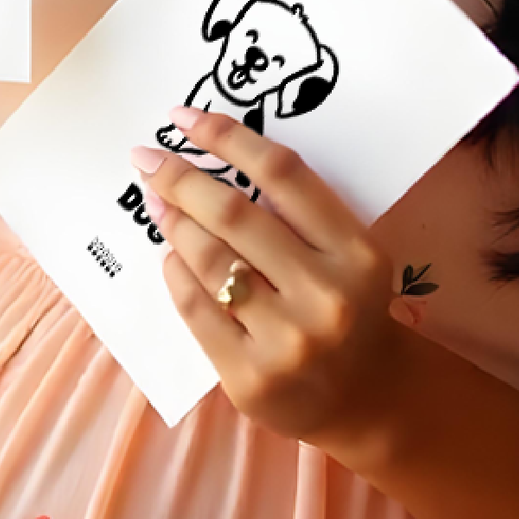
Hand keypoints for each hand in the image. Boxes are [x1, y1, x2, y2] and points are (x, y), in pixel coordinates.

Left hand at [133, 106, 404, 452]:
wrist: (372, 400)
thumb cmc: (353, 310)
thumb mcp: (349, 255)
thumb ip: (300, 215)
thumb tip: (214, 164)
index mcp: (357, 253)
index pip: (283, 174)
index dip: (228, 138)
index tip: (185, 118)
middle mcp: (326, 295)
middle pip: (235, 215)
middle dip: (181, 178)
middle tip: (146, 157)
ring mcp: (287, 342)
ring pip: (211, 261)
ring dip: (174, 223)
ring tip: (155, 202)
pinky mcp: (250, 378)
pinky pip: (198, 311)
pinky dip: (177, 275)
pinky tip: (169, 256)